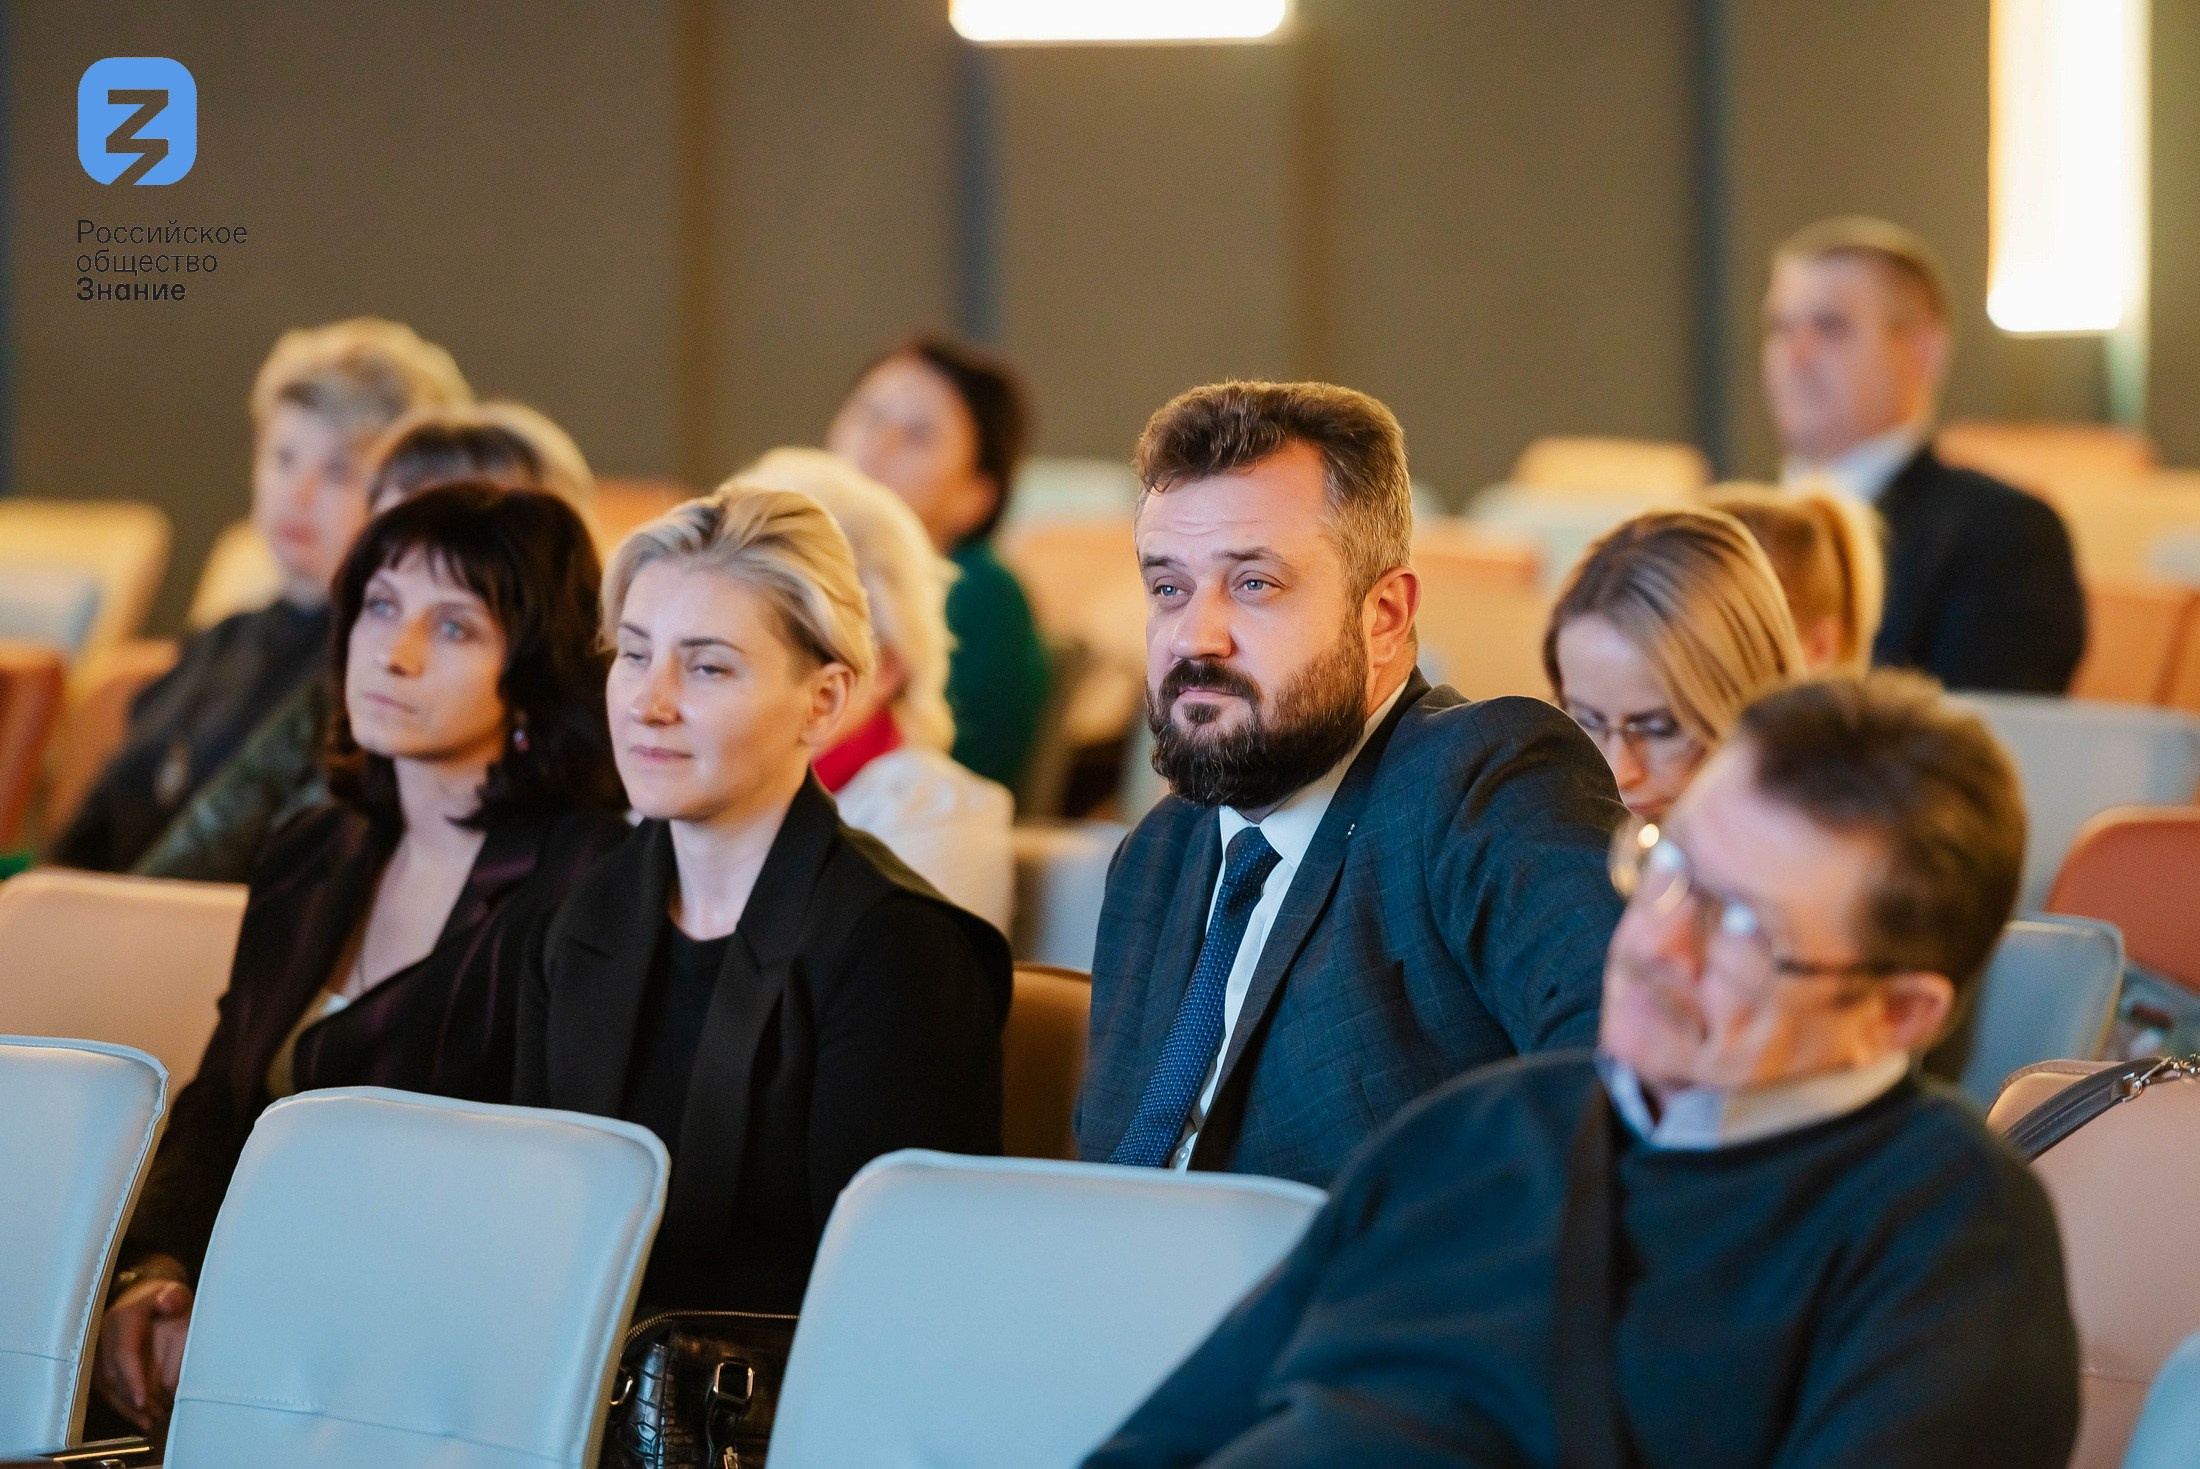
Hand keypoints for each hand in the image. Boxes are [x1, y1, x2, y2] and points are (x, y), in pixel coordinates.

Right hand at [95, 1276, 193, 1430]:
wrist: (140, 1299)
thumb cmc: (161, 1299)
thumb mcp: (172, 1293)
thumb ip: (173, 1298)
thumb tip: (168, 1304)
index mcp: (121, 1319)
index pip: (124, 1353)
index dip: (132, 1378)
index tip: (143, 1399)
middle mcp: (103, 1337)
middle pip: (113, 1375)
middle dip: (131, 1398)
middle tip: (153, 1415)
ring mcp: (97, 1353)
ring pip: (107, 1386)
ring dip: (127, 1407)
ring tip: (150, 1421)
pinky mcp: (96, 1366)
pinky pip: (105, 1390)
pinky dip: (122, 1406)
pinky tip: (140, 1418)